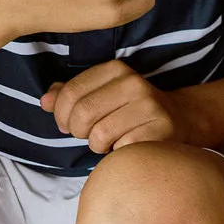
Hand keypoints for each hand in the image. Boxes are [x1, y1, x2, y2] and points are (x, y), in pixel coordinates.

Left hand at [41, 61, 186, 152]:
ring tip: (110, 140)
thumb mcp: (101, 94)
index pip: (70, 93)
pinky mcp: (159, 130)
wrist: (179, 118)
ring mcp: (149, 107)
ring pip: (99, 134)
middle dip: (79, 131)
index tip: (68, 124)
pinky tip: (127, 145)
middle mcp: (133, 83)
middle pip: (82, 114)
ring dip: (98, 145)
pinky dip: (118, 153)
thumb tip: (44, 101)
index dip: (61, 115)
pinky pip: (120, 149)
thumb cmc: (130, 110)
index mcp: (115, 69)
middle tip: (89, 135)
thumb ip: (70, 95)